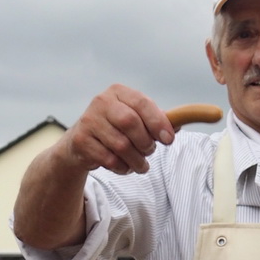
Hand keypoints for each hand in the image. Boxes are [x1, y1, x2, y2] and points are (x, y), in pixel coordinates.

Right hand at [57, 85, 174, 176]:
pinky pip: (109, 159)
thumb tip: (178, 125)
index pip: (142, 103)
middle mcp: (101, 102)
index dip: (158, 122)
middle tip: (150, 151)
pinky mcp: (81, 141)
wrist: (82, 142)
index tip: (169, 140)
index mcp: (118, 92)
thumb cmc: (116, 128)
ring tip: (140, 164)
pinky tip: (124, 166)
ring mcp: (88, 121)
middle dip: (145, 142)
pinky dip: (122, 167)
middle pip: (130, 122)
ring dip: (136, 160)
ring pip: (121, 145)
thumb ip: (156, 120)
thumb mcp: (136, 118)